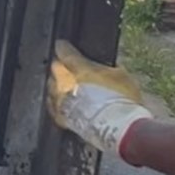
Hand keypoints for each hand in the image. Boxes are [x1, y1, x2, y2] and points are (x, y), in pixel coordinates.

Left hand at [49, 40, 152, 156]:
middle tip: (69, 69)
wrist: (119, 128)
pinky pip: (52, 105)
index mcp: (78, 68)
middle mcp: (64, 82)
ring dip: (57, 85)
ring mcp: (59, 101)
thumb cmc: (123, 100)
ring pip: (51, 87)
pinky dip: (57, 103)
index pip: (64, 52)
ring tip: (68, 87)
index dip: (62, 47)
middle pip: (55, 69)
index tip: (62, 45)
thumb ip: (103, 68)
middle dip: (60, 68)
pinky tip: (64, 103)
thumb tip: (99, 67)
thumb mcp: (120, 75)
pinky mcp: (60, 117)